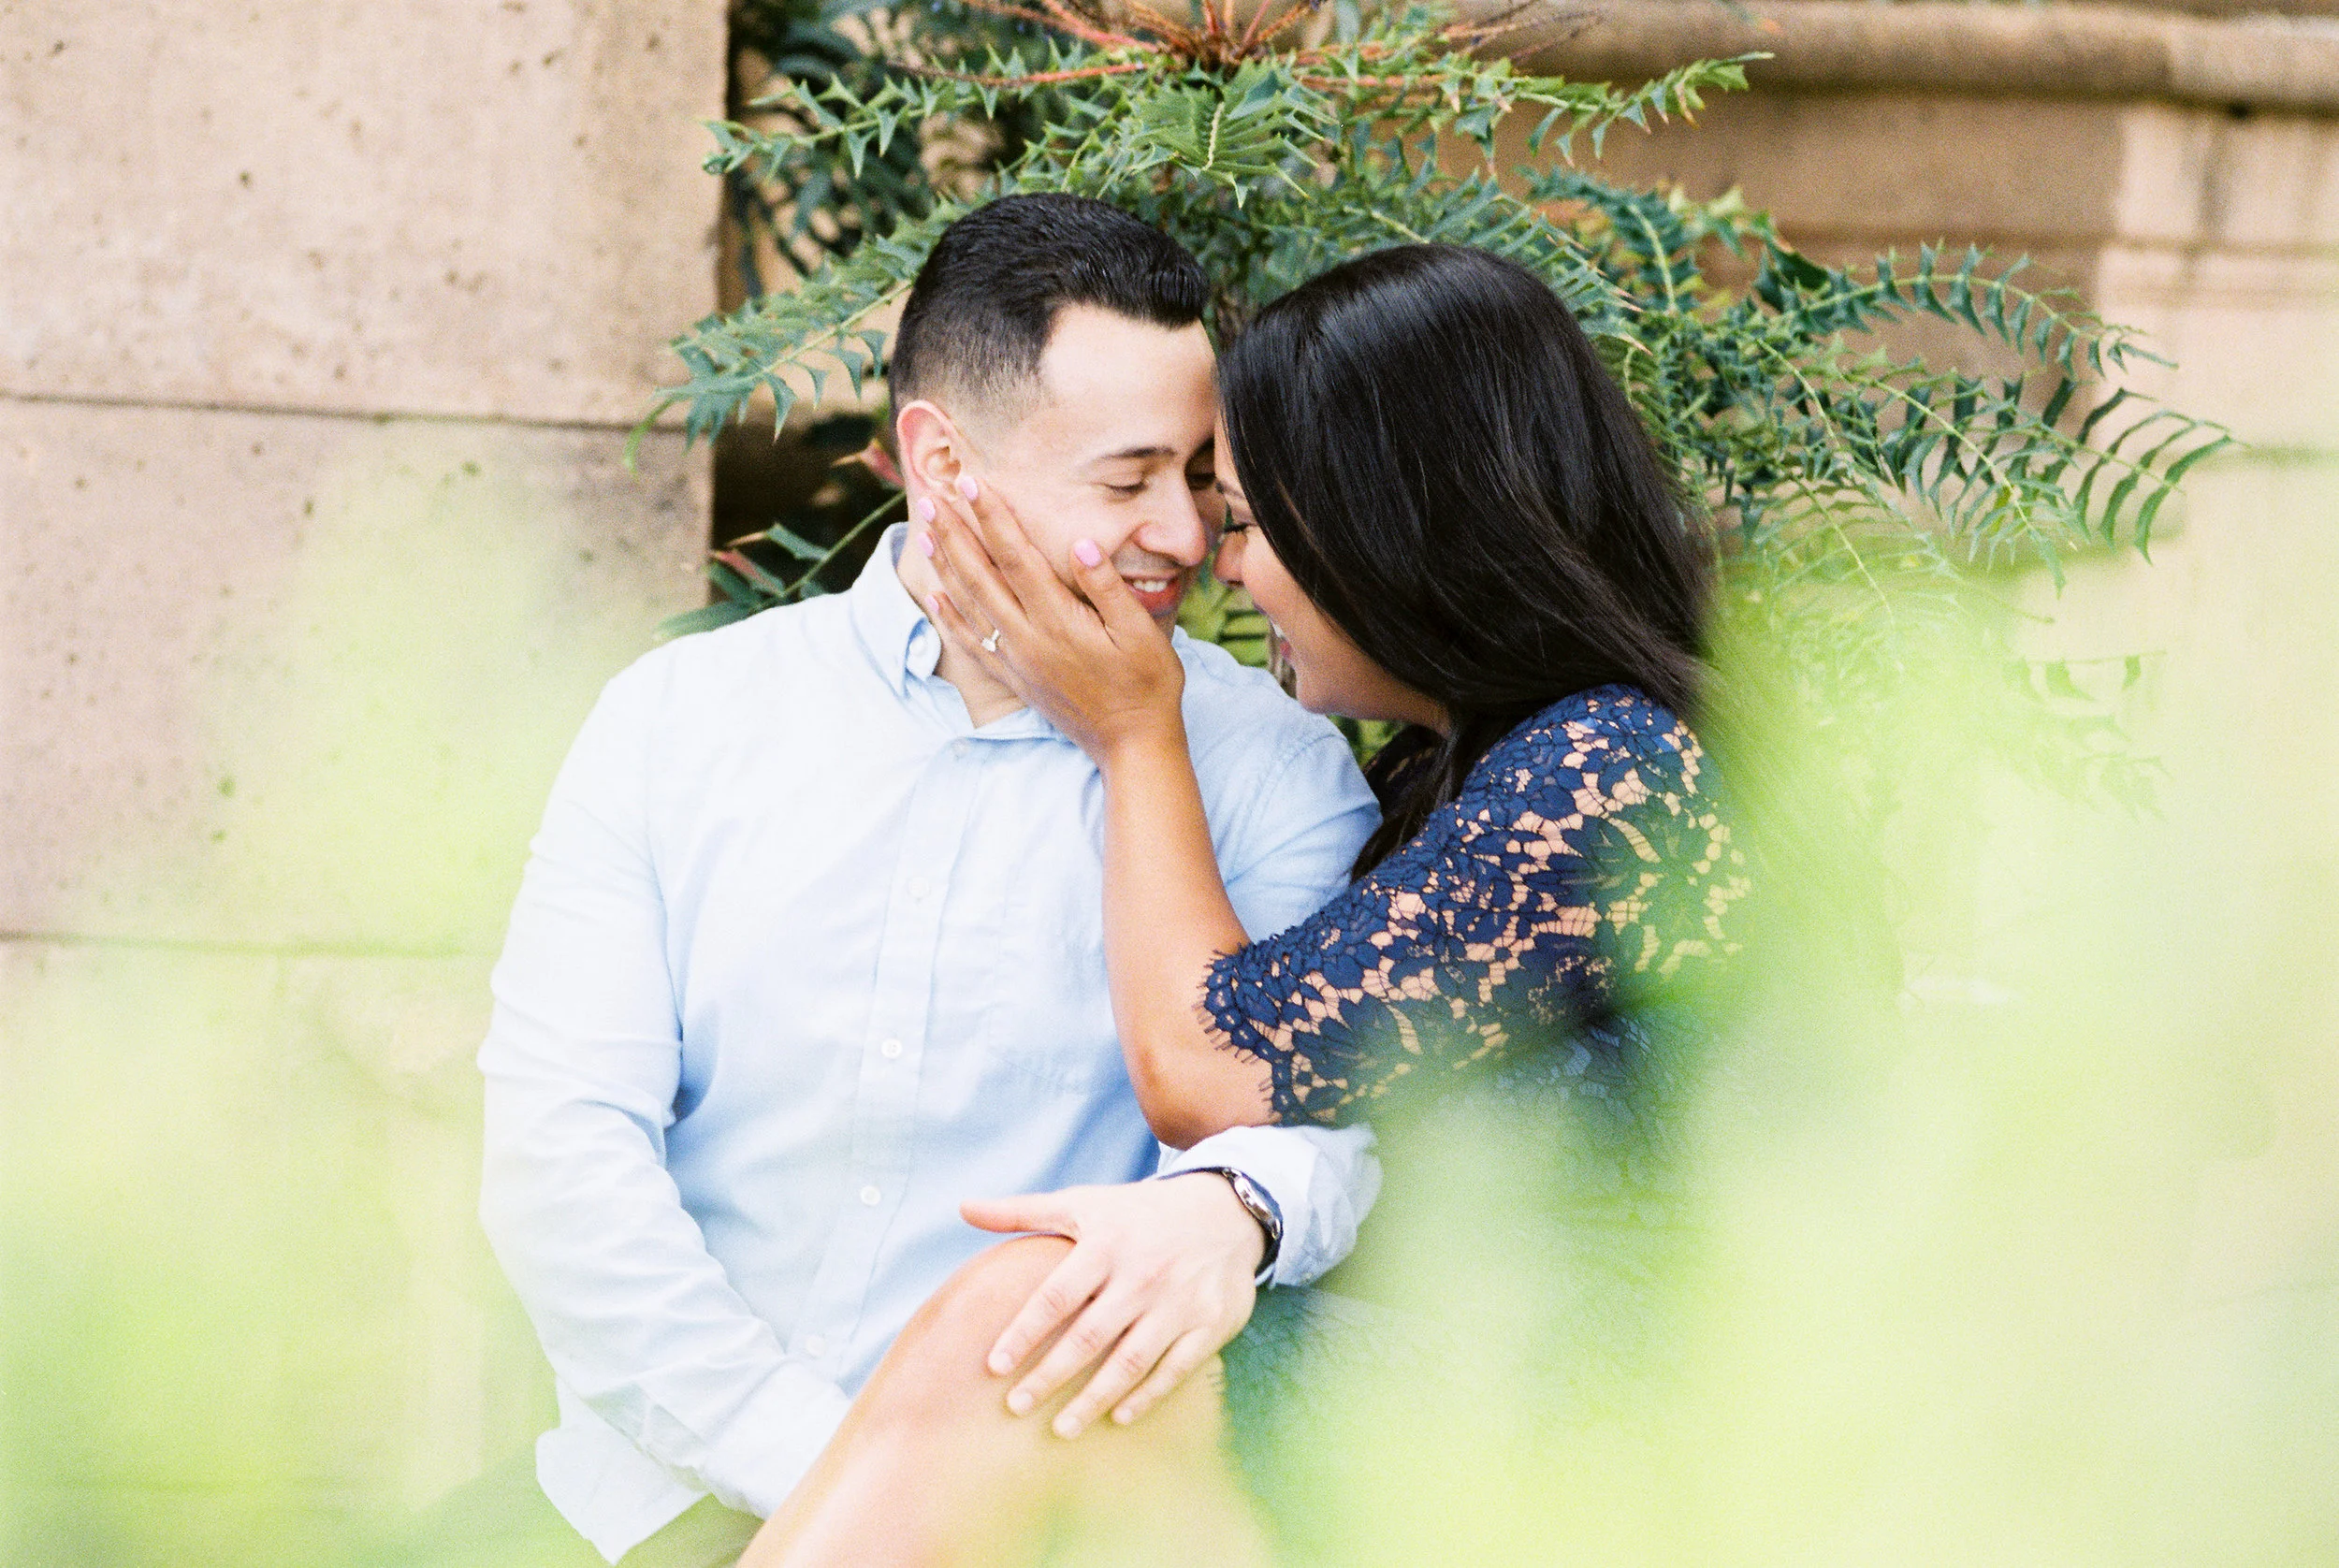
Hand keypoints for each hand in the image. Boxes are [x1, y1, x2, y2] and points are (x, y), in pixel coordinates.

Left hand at [917, 477, 1187, 765]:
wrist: (1132, 745)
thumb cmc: (1147, 684)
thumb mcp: (1141, 631)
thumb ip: (1107, 586)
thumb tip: (1080, 543)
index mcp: (1058, 620)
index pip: (1016, 557)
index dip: (993, 517)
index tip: (973, 483)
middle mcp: (1028, 638)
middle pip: (981, 575)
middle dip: (955, 532)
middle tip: (932, 496)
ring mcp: (1017, 660)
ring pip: (969, 604)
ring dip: (946, 565)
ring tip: (926, 532)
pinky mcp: (1015, 679)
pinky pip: (972, 643)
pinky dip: (949, 617)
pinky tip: (934, 595)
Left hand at [959, 1175, 1264, 1437]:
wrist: (1226, 1210)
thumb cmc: (1138, 1214)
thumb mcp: (1083, 1203)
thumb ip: (1022, 1212)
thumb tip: (962, 1207)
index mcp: (1105, 1245)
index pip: (1055, 1296)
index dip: (1023, 1333)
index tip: (994, 1366)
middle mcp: (1142, 1275)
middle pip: (1088, 1337)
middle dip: (1049, 1376)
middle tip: (1015, 1407)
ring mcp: (1178, 1303)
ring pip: (1130, 1361)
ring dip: (1093, 1398)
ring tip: (1060, 1428)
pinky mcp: (1209, 1324)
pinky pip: (1174, 1369)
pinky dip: (1146, 1397)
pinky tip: (1117, 1418)